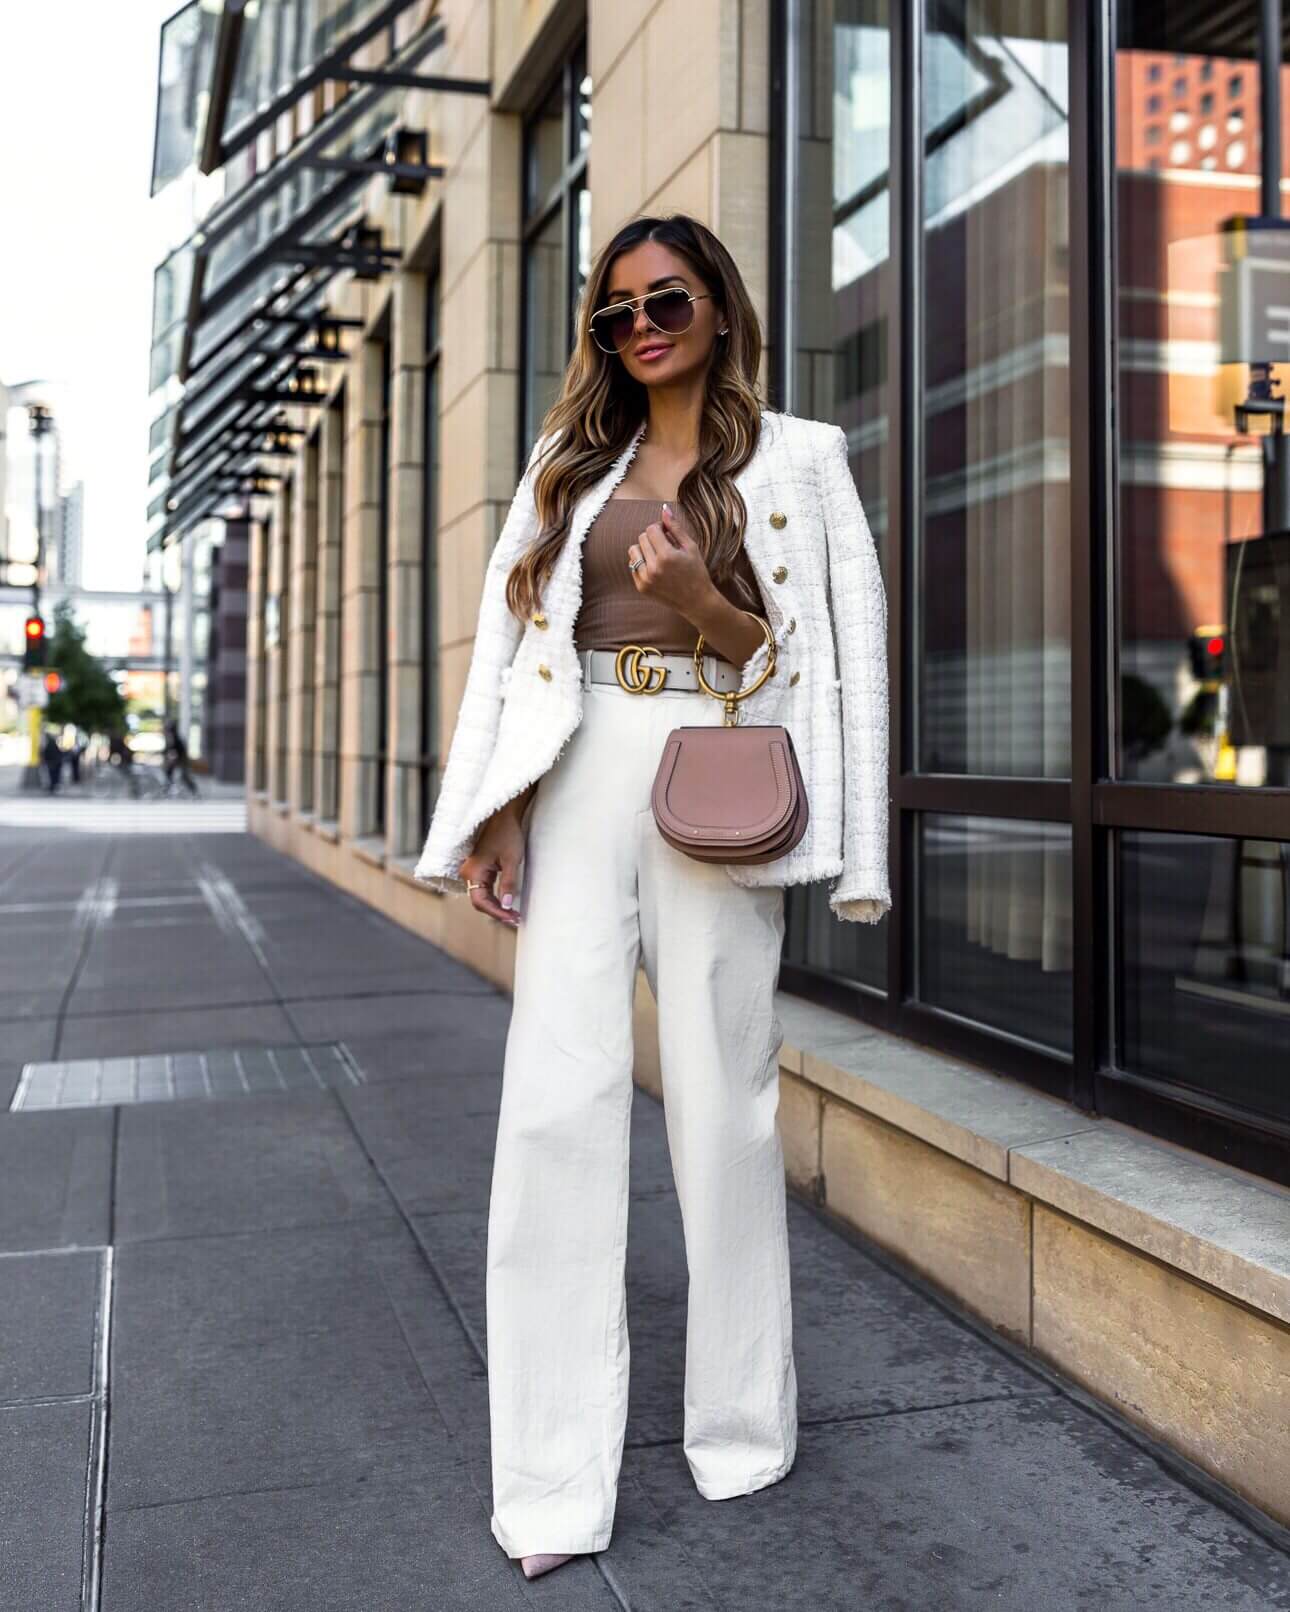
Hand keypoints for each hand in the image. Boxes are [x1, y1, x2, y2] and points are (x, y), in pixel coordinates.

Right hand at [459, 798, 528, 926]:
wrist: (504, 816)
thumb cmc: (507, 834)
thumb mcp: (511, 860)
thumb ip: (508, 884)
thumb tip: (507, 905)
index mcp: (473, 871)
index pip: (480, 902)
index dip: (496, 913)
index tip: (512, 918)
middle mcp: (468, 873)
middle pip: (480, 902)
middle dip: (497, 912)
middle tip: (516, 920)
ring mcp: (473, 871)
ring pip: (482, 897)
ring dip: (497, 907)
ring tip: (514, 915)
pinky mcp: (480, 869)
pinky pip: (485, 889)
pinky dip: (496, 898)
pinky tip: (508, 904)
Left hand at [626, 503, 718, 621]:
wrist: (696, 601)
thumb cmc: (697, 572)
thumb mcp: (691, 547)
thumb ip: (675, 527)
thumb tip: (664, 508)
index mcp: (667, 555)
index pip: (651, 529)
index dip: (659, 528)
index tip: (667, 534)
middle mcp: (654, 568)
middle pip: (642, 538)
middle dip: (652, 538)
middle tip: (665, 546)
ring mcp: (646, 579)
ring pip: (633, 551)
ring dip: (644, 549)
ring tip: (657, 556)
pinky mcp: (641, 587)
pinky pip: (632, 565)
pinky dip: (642, 563)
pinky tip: (655, 568)